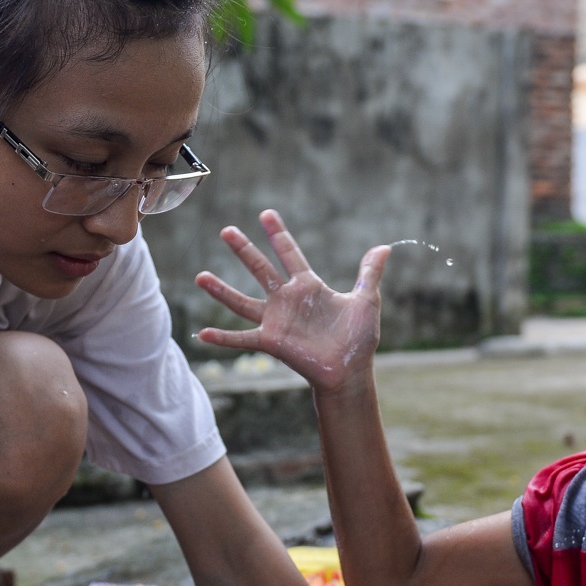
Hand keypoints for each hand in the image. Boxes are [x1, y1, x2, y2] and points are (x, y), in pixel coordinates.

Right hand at [194, 210, 389, 394]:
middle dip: (244, 250)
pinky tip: (202, 334)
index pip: (289, 253)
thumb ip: (369, 273)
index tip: (265, 214)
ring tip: (200, 276)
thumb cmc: (358, 338)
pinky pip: (242, 339)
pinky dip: (222, 338)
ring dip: (221, 290)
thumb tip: (385, 247)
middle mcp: (287, 300)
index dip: (278, 234)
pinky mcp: (271, 342)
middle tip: (226, 230)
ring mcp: (276, 320)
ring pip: (242, 302)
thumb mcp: (366, 300)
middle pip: (260, 269)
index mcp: (308, 286)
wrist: (350, 371)